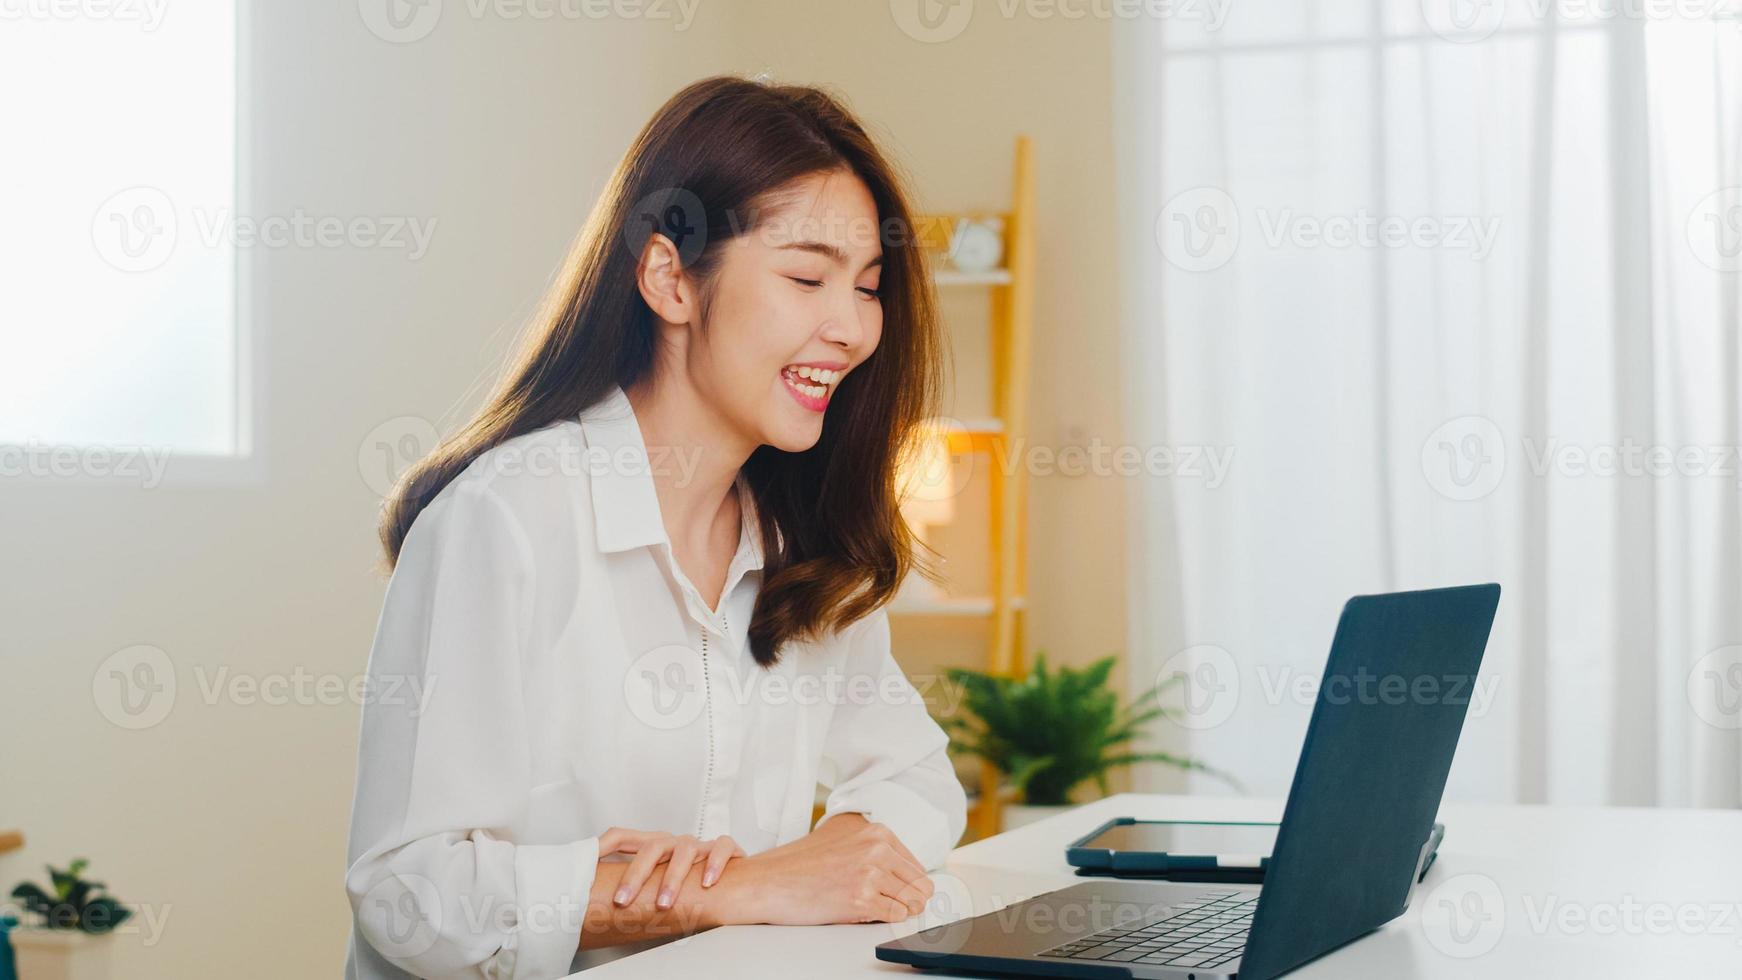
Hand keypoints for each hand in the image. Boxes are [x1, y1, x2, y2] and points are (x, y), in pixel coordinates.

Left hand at [597, 828, 745, 909]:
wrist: (732, 880)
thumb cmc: (687, 884)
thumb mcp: (653, 885)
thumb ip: (630, 889)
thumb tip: (593, 897)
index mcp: (653, 846)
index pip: (623, 837)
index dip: (603, 846)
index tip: (587, 867)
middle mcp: (674, 843)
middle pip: (652, 847)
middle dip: (635, 875)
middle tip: (623, 901)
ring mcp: (700, 845)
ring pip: (685, 849)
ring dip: (672, 877)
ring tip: (664, 903)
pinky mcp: (726, 849)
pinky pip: (721, 847)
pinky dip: (714, 862)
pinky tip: (707, 882)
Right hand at [707, 814, 934, 925]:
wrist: (769, 881)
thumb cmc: (803, 865)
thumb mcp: (844, 841)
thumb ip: (876, 849)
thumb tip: (910, 875)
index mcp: (877, 832)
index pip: (917, 867)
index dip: (908, 886)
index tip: (895, 893)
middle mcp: (877, 847)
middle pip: (922, 885)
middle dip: (910, 900)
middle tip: (889, 905)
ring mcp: (870, 872)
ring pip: (914, 902)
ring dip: (899, 911)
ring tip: (874, 908)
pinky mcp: (861, 897)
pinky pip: (896, 916)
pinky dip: (886, 920)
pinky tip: (865, 913)